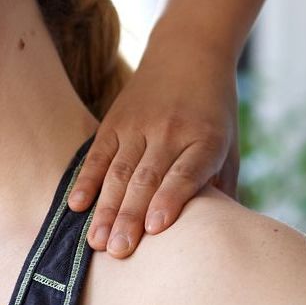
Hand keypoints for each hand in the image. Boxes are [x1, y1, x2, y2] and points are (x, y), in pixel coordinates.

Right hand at [67, 42, 238, 256]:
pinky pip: (98, 154)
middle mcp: (171, 131)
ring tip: (97, 242)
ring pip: (119, 172)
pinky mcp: (116, 120)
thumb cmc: (214, 112)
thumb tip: (221, 233)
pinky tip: (76, 205)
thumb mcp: (229, 144)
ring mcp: (139, 125)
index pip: (185, 173)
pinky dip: (86, 180)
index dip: (170, 200)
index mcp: (205, 139)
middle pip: (147, 179)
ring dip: (106, 208)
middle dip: (130, 217)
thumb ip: (222, 185)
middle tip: (119, 252)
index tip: (155, 228)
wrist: (190, 52)